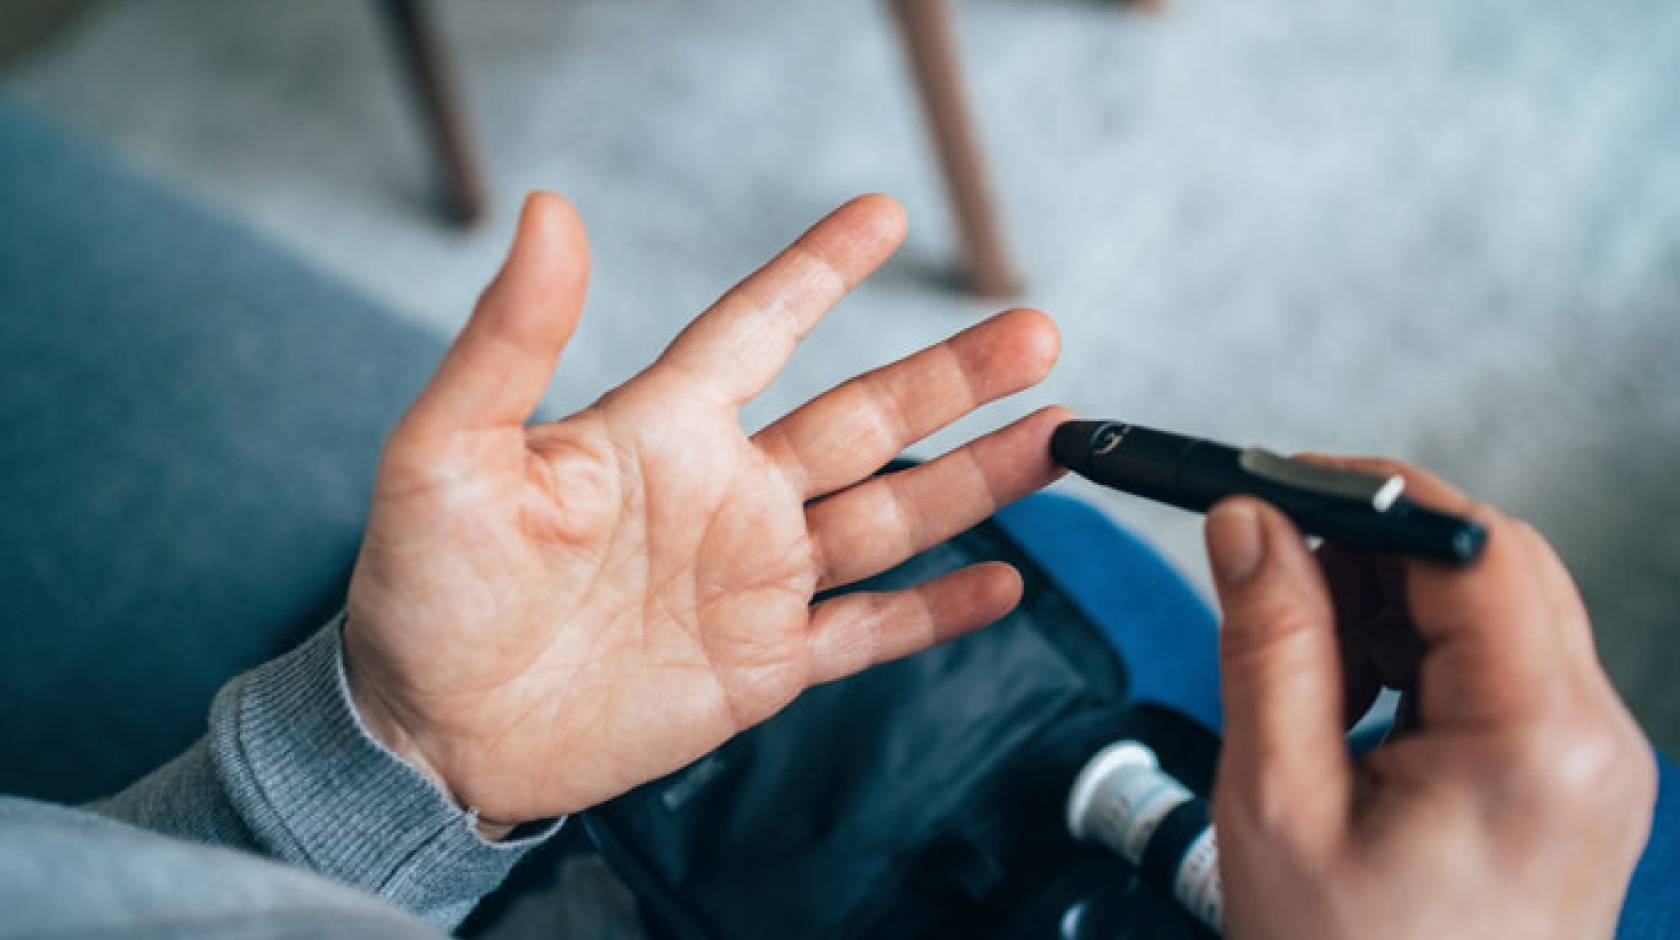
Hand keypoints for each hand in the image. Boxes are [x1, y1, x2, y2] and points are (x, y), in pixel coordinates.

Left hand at [343, 193, 1066, 831]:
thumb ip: (511, 340)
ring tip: (1055, 437)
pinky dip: (936, 612)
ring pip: (889, 516)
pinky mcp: (761, 665)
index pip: (757, 330)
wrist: (433, 734)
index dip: (820, 271)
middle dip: (951, 377)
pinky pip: (867, 632)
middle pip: (862, 420)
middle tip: (1035, 335)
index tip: (882, 214)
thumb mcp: (447, 452)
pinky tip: (1001, 580)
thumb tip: (545, 212)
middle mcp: (724, 496)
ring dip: (973, 478)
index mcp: (659, 432)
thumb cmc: (425, 590)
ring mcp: (751, 581)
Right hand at [1204, 459, 1655, 938]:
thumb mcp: (1276, 802)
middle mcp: (1593, 740)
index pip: (1474, 549)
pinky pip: (1495, 666)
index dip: (1370, 495)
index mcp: (1536, 742)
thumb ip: (1269, 644)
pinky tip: (1350, 706)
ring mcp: (1592, 761)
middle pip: (1494, 565)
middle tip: (1271, 576)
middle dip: (1372, 548)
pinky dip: (1414, 654)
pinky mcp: (1569, 778)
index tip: (1275, 486)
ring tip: (1305, 669)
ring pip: (1493, 608)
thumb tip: (1249, 520)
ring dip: (1389, 602)